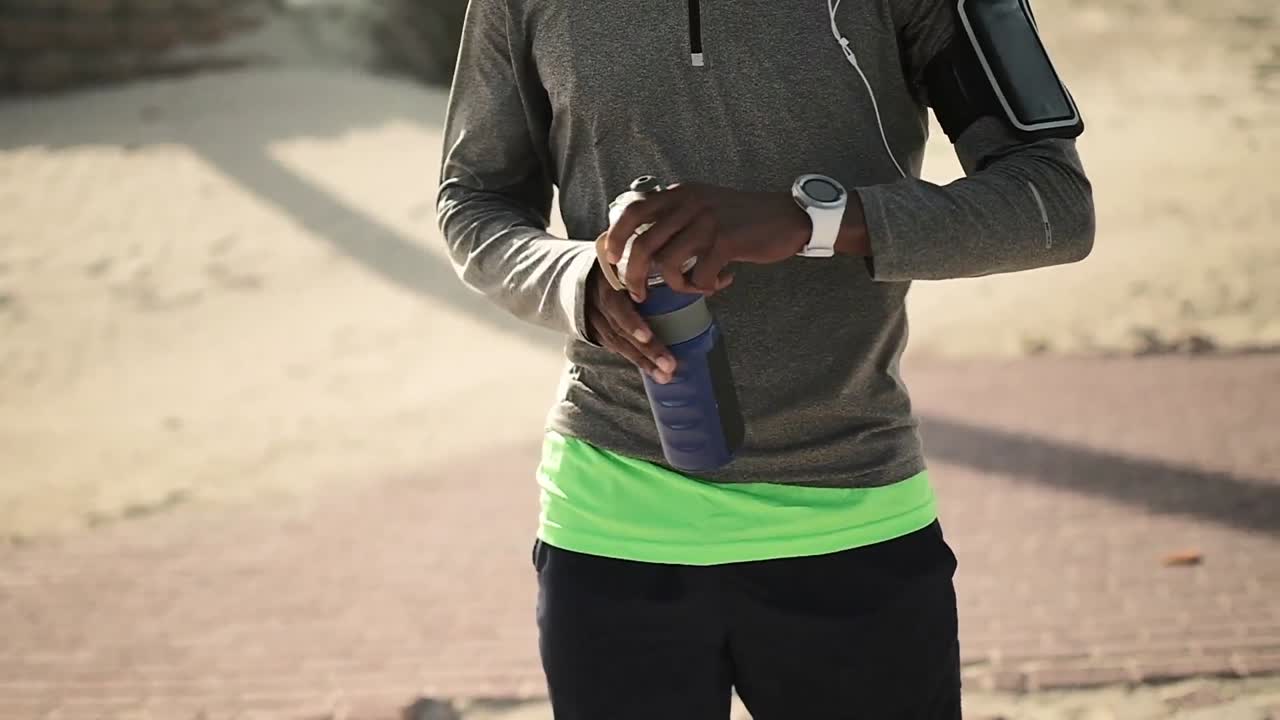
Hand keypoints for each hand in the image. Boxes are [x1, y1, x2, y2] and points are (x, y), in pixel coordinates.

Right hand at [585, 265, 678, 382]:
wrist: (582, 274)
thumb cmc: (617, 265)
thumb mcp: (626, 259)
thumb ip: (645, 266)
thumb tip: (687, 276)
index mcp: (606, 283)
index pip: (615, 306)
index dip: (630, 323)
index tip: (646, 337)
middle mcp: (598, 305)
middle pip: (620, 331)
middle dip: (646, 350)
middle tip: (669, 366)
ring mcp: (595, 321)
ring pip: (618, 345)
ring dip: (643, 362)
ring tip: (664, 376)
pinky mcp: (596, 333)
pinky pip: (616, 349)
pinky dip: (636, 360)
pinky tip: (654, 371)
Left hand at [603, 183, 810, 299]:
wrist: (787, 216)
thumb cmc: (742, 218)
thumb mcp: (703, 205)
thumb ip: (675, 216)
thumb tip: (643, 243)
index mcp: (679, 194)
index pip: (632, 213)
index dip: (616, 238)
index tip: (611, 260)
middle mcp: (688, 203)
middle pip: (642, 245)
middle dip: (633, 276)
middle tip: (639, 293)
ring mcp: (706, 221)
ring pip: (668, 264)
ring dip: (677, 285)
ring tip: (696, 286)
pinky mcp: (725, 241)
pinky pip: (699, 275)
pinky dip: (706, 286)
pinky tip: (721, 282)